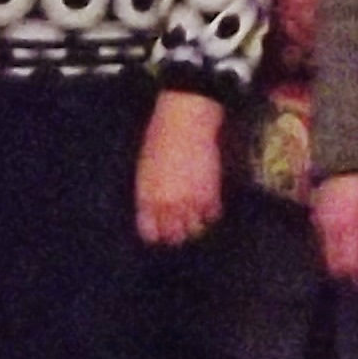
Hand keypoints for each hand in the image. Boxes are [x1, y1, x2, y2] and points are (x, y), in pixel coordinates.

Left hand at [136, 89, 226, 248]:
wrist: (183, 122)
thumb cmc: (160, 138)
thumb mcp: (145, 167)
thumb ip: (149, 192)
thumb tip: (153, 207)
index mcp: (146, 198)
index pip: (149, 231)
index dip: (156, 233)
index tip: (160, 232)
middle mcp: (166, 205)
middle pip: (174, 236)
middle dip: (177, 234)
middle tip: (181, 228)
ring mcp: (189, 202)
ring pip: (195, 230)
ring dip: (195, 225)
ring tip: (197, 217)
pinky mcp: (209, 195)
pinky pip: (212, 215)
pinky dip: (211, 212)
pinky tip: (209, 202)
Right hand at [313, 174, 357, 286]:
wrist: (343, 158)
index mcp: (348, 228)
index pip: (350, 266)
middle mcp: (329, 230)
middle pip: (334, 266)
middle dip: (346, 279)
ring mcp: (318, 223)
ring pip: (325, 255)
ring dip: (337, 265)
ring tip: (351, 270)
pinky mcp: (314, 218)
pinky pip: (321, 242)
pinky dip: (330, 251)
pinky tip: (342, 251)